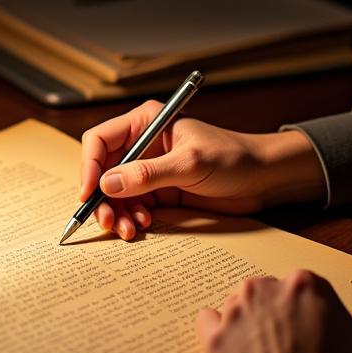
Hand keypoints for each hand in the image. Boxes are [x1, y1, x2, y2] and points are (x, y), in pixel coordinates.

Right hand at [78, 100, 325, 239]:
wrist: (262, 178)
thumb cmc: (233, 158)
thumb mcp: (190, 164)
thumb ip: (149, 173)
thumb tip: (107, 183)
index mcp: (146, 123)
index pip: (100, 140)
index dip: (89, 166)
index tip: (90, 193)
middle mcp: (142, 145)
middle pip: (102, 170)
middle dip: (101, 198)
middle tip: (108, 221)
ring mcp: (149, 169)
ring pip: (114, 193)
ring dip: (116, 213)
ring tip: (129, 230)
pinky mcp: (158, 191)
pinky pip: (132, 206)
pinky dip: (131, 219)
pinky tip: (142, 226)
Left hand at [195, 270, 351, 352]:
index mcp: (307, 283)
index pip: (300, 291)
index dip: (304, 316)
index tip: (308, 336)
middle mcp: (268, 287)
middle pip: (267, 295)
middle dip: (273, 317)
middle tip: (284, 348)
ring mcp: (237, 309)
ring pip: (237, 306)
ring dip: (245, 324)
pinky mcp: (214, 336)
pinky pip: (206, 321)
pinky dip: (213, 329)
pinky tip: (225, 345)